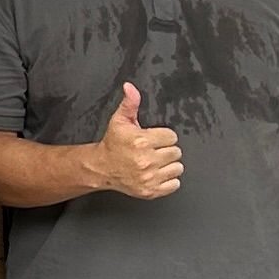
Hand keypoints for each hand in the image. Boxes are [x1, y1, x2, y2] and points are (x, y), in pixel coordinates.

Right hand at [92, 83, 182, 199]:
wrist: (101, 167)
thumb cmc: (113, 144)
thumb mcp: (120, 120)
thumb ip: (130, 103)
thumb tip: (130, 87)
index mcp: (141, 141)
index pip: (171, 136)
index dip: (163, 136)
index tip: (153, 139)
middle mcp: (145, 160)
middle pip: (176, 152)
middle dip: (166, 150)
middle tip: (153, 151)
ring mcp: (149, 177)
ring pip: (177, 168)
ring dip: (169, 165)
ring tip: (155, 162)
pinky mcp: (150, 190)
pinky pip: (174, 184)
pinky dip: (168, 180)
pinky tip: (156, 173)